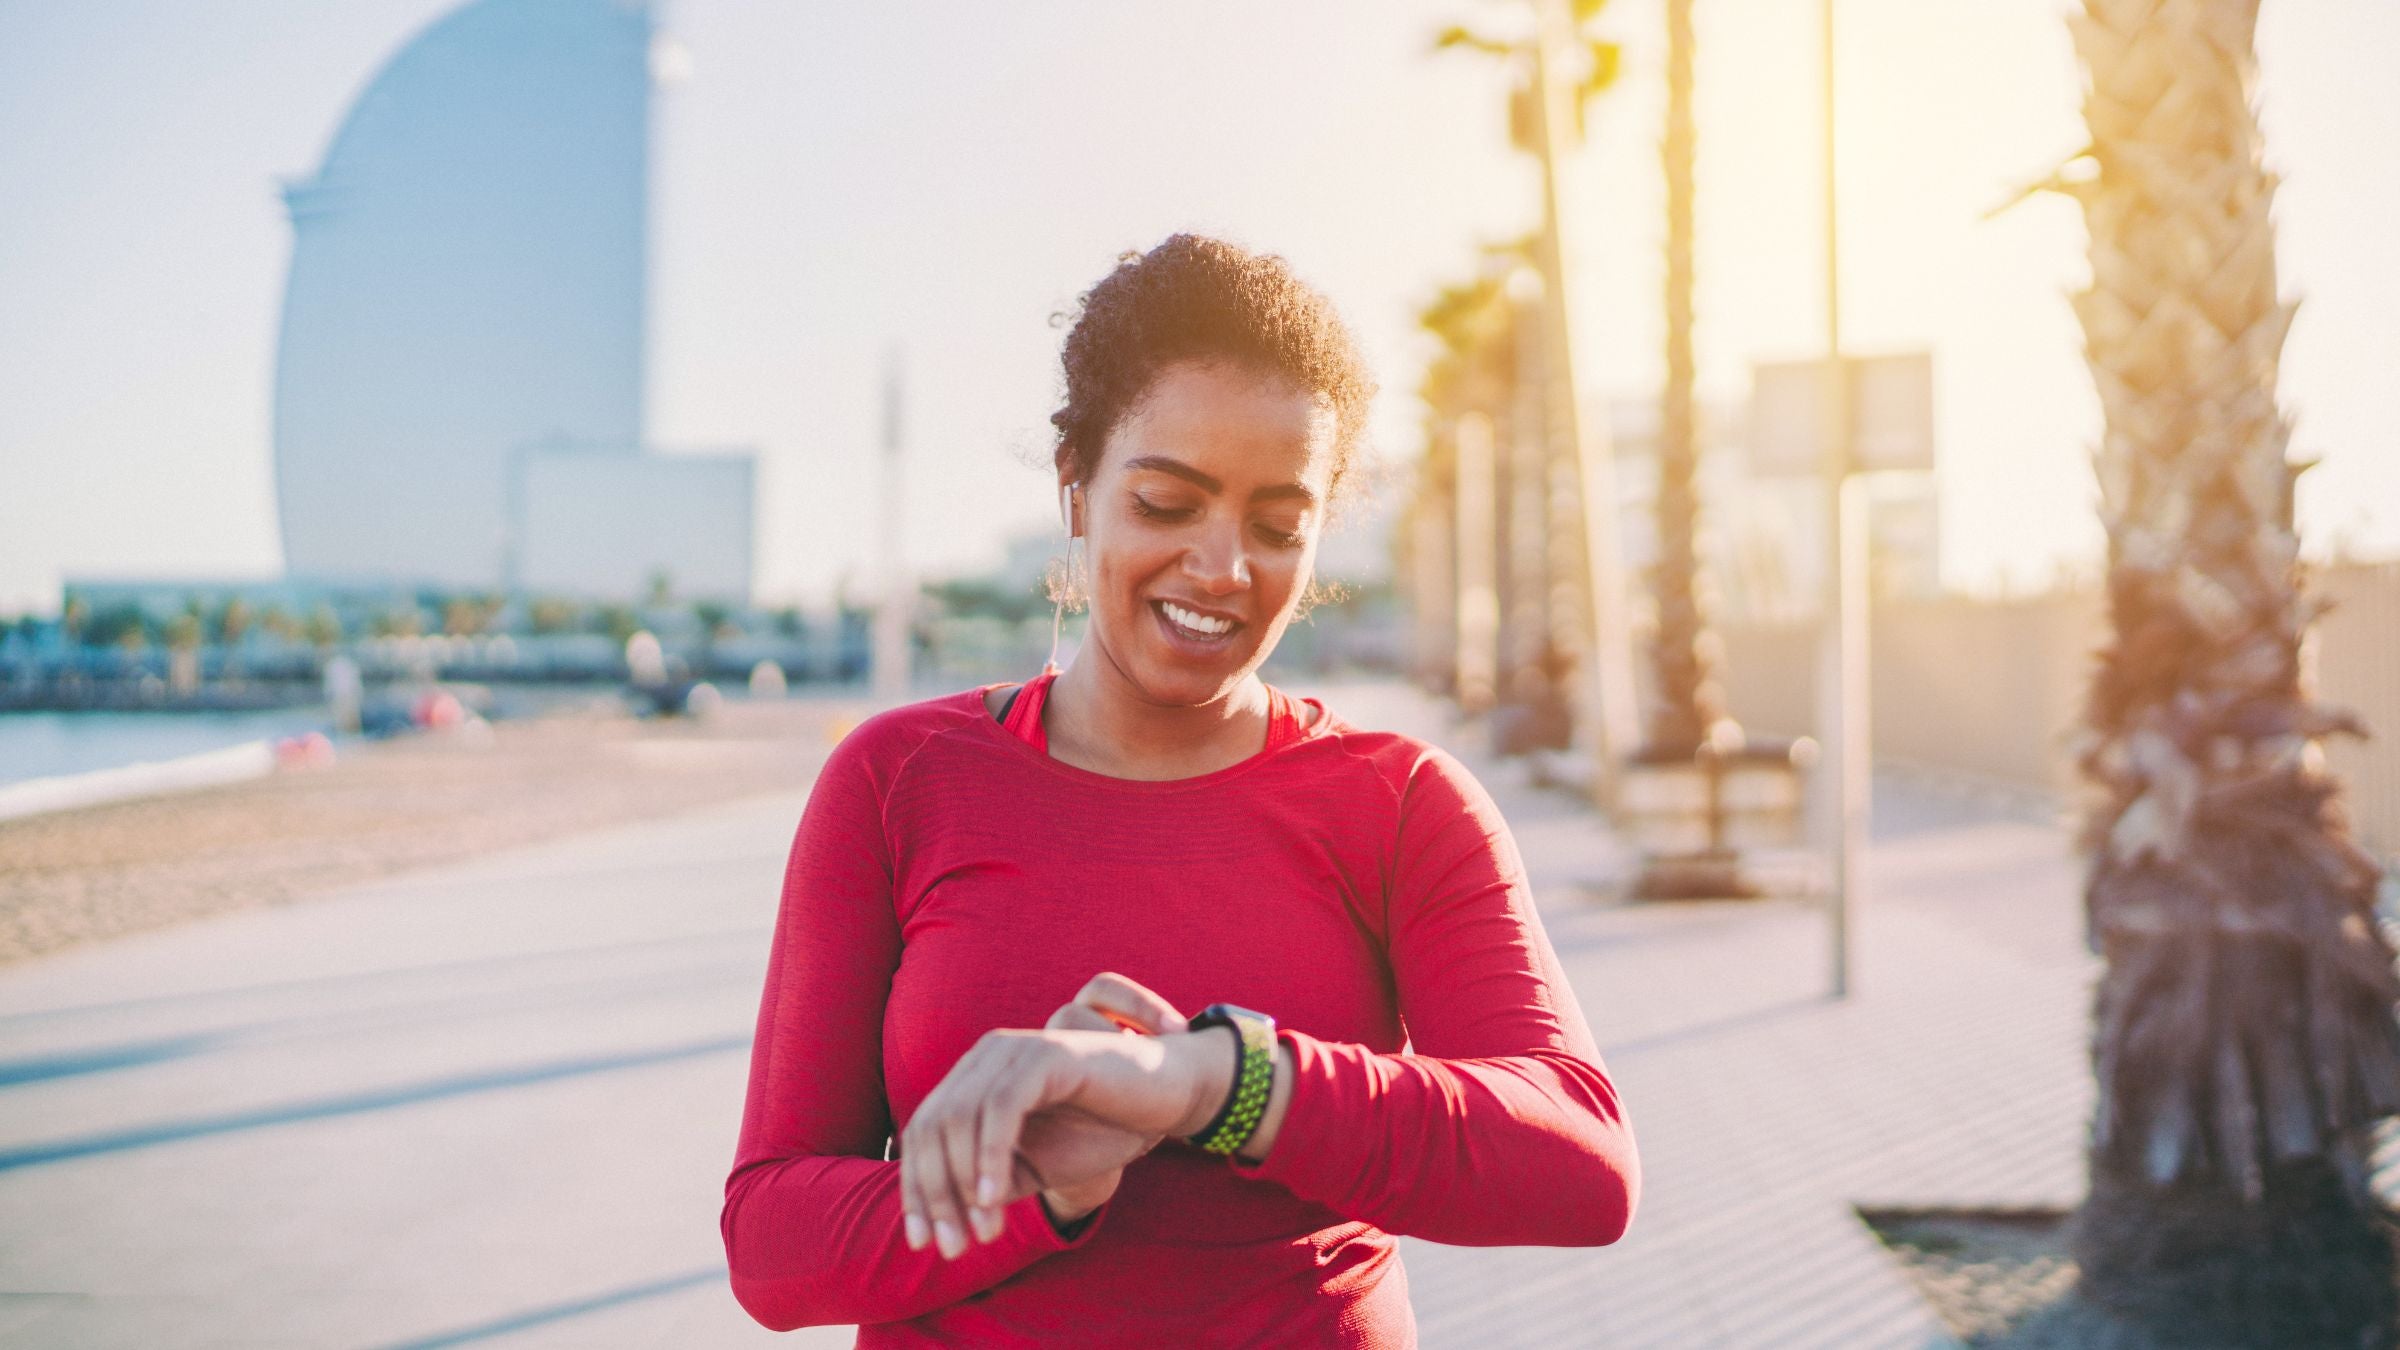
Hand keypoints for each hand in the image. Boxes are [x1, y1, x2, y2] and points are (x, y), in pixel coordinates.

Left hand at [899, 973, 1213, 1258]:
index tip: (922, 1243)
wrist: (1166, 1098)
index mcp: (975, 1078)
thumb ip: (988, 1185)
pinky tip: (996, 1200)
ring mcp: (1014, 1050)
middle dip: (934, 1194)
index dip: (917, 1188)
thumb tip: (942, 1222)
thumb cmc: (1100, 1129)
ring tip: (983, 1233)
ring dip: (964, 1184)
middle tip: (951, 1248)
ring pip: (960, 1117)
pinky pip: (1003, 1106)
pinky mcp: (1046, 1054)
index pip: (923, 1132)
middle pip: (932, 1126)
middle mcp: (986, 1057)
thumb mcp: (1034, 1167)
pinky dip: (991, 1156)